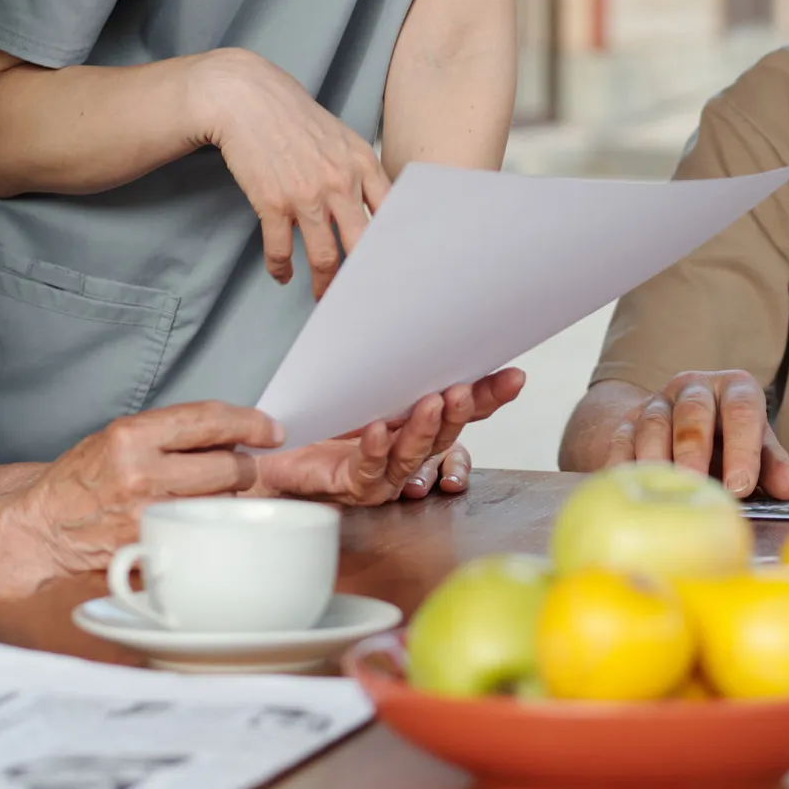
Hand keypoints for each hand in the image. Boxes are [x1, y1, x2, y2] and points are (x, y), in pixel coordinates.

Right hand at [7, 402, 283, 576]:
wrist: (41, 529)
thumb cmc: (81, 480)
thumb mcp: (119, 436)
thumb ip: (171, 433)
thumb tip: (231, 435)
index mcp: (133, 436)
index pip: (210, 420)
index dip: (251, 423)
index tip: (271, 429)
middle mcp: (141, 475)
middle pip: (229, 467)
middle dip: (244, 466)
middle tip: (239, 467)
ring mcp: (147, 517)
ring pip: (221, 502)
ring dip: (226, 497)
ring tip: (205, 494)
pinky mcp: (150, 550)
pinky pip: (202, 533)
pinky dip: (208, 526)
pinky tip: (196, 521)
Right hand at [195, 48, 391, 297]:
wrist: (248, 99)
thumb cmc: (296, 119)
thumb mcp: (343, 138)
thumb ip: (363, 172)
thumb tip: (380, 210)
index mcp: (363, 163)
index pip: (392, 215)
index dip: (395, 246)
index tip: (395, 268)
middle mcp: (340, 182)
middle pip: (363, 245)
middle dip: (364, 277)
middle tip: (364, 295)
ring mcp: (306, 195)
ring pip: (324, 257)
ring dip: (324, 284)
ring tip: (322, 296)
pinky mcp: (273, 203)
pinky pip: (280, 250)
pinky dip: (281, 269)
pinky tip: (283, 274)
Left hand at [257, 370, 524, 505]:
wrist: (274, 451)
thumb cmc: (321, 414)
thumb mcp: (360, 374)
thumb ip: (391, 354)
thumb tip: (417, 304)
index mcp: (417, 420)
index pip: (463, 409)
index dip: (489, 395)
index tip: (514, 375)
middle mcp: (408, 449)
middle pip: (446, 433)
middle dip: (461, 410)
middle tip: (464, 389)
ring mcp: (383, 472)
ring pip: (412, 455)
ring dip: (424, 430)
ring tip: (430, 403)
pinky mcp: (351, 485)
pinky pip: (367, 471)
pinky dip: (373, 450)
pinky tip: (375, 431)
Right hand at [609, 371, 788, 498]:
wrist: (678, 429)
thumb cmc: (728, 441)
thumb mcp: (757, 446)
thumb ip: (772, 465)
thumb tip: (787, 488)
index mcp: (733, 388)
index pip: (741, 409)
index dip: (742, 447)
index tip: (741, 486)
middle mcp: (694, 388)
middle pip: (693, 412)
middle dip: (695, 451)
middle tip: (699, 487)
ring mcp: (657, 403)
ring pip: (653, 423)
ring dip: (658, 459)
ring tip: (665, 491)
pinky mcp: (626, 424)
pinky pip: (620, 442)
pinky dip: (623, 467)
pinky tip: (629, 492)